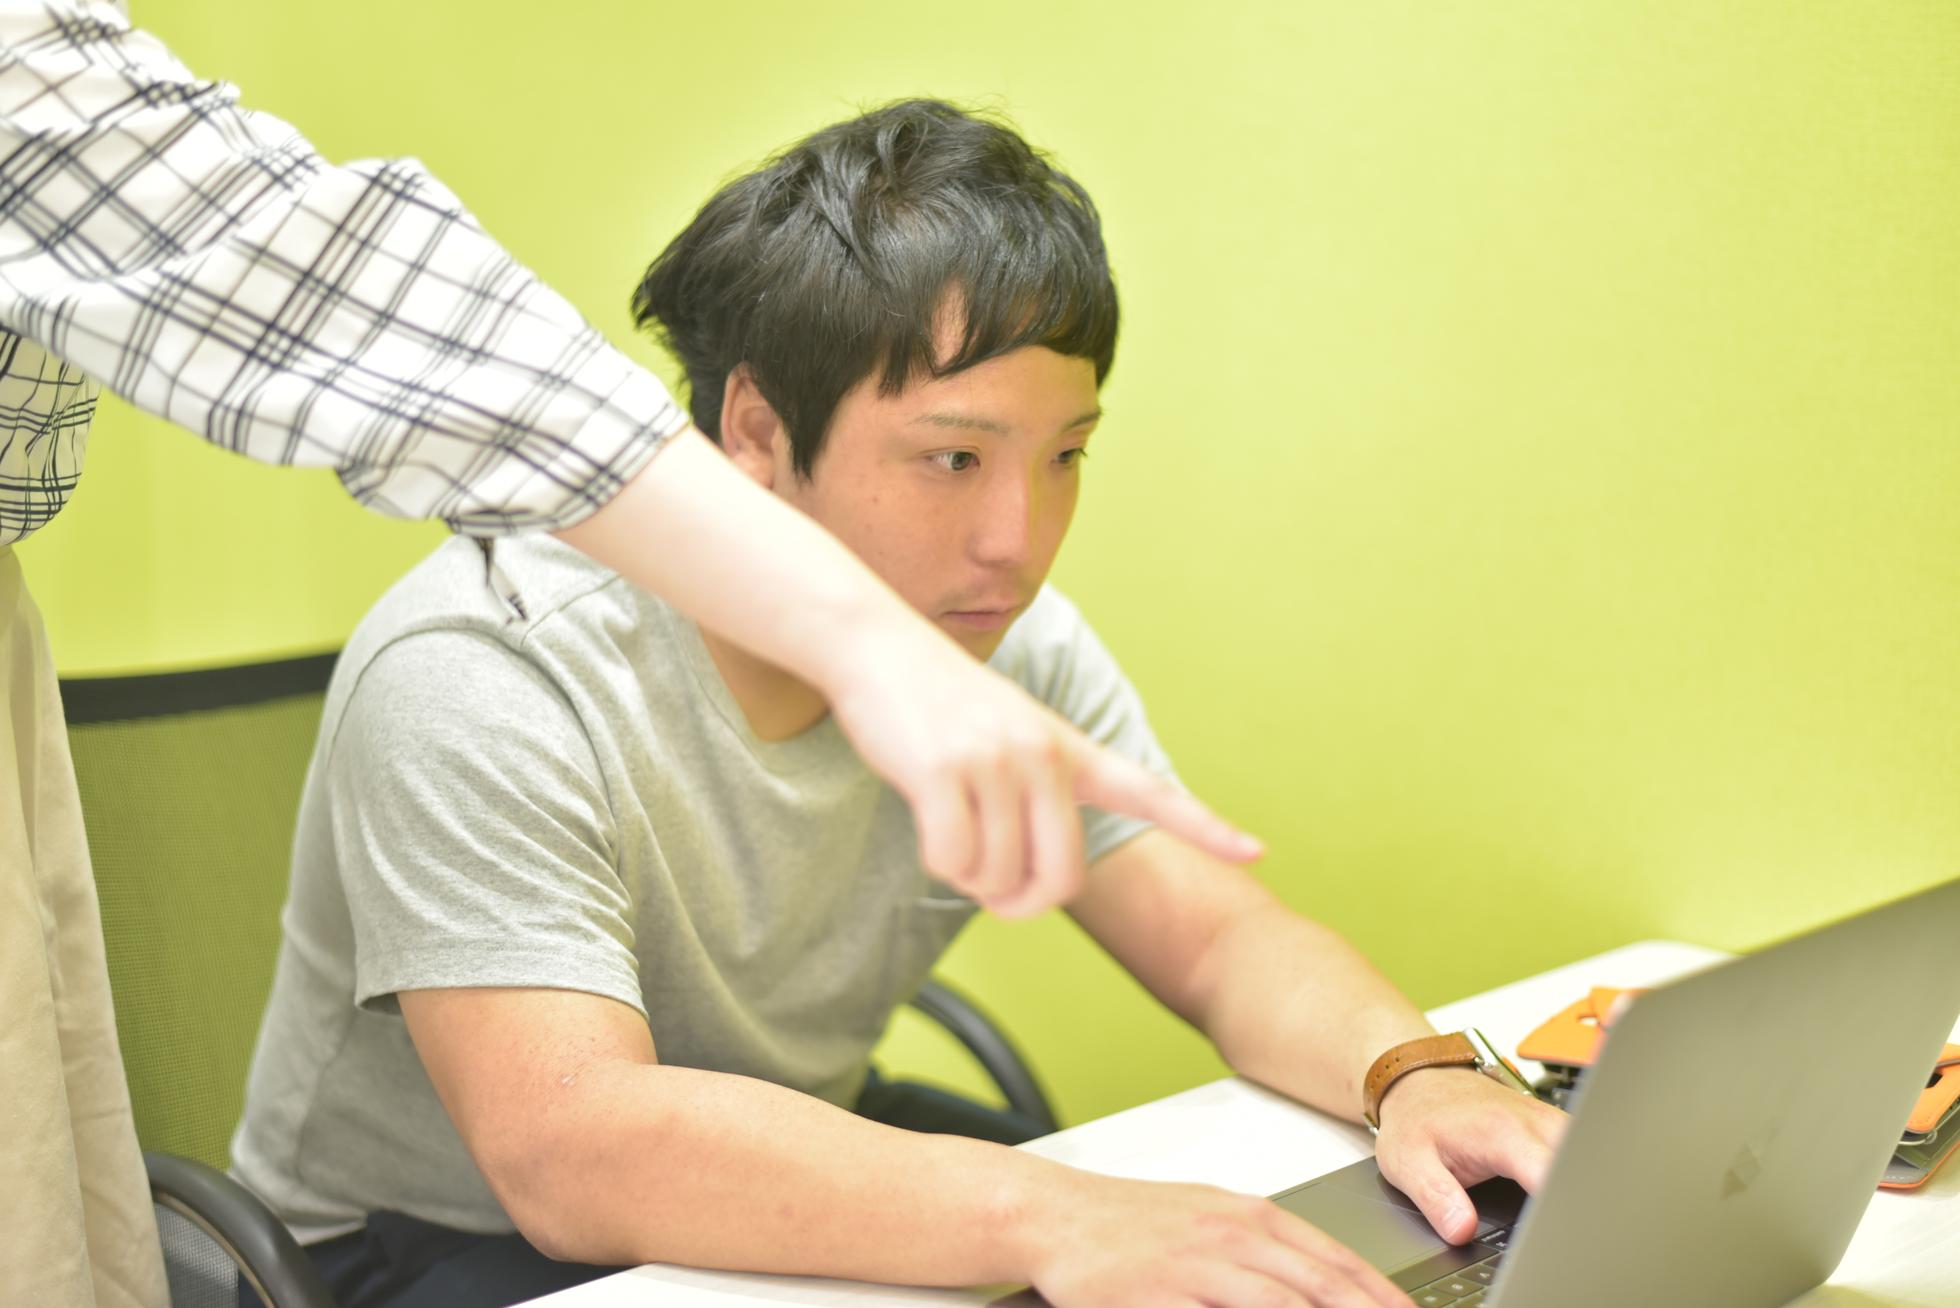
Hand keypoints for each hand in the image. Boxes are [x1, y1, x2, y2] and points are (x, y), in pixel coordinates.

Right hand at [557, 429, 1261, 919]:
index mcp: (1067, 748)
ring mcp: (997, 761)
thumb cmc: (934, 706)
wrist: (874, 645)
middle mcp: (1044, 754)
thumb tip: (1027, 882)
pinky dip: (938, 865)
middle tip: (991, 887)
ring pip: (998, 878)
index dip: (1203, 825)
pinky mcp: (946, 771)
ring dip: (969, 879)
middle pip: (1059, 878)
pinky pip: (953, 864)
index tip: (1256, 848)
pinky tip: (926, 825)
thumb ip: (1031, 797)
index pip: (1148, 790)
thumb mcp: (1002, 737)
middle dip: (1020, 901)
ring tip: (949, 831)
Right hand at [1021, 1171, 1407, 1307]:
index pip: (1336, 1260)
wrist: (1057, 1216)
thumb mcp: (1209, 1218)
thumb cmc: (1131, 1222)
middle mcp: (1232, 1237)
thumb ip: (1264, 1249)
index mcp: (1250, 1215)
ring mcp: (1197, 1266)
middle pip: (1321, 1286)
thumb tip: (1319, 1282)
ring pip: (1283, 1304)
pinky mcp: (1161, 1295)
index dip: (1382, 1295)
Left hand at [1370, 1065, 1568, 1243]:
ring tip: (1570, 1221)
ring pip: (1587, 1158)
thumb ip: (1437, 1199)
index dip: (1560, 1214)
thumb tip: (1462, 1232)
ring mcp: (1546, 1120)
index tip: (1557, 1240)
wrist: (1416, 1081)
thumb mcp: (1409, 1163)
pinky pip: (1579, 1150)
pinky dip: (1579, 1174)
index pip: (1552, 1178)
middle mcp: (1534, 1122)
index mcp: (1504, 1133)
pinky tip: (1568, 1198)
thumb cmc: (1415, 1117)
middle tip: (1569, 1240)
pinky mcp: (1550, 1124)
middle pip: (1582, 1168)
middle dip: (1582, 1204)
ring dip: (1584, 1187)